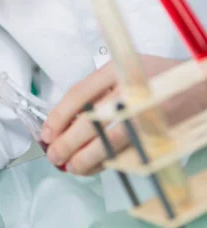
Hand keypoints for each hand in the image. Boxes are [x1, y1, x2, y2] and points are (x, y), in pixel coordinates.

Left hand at [41, 55, 182, 175]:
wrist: (198, 87)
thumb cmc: (155, 77)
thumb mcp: (121, 70)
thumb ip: (92, 91)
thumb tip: (61, 121)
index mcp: (120, 71)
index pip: (80, 94)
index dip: (58, 116)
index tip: (47, 132)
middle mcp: (134, 93)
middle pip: (92, 122)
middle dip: (67, 143)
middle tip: (54, 154)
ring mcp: (149, 117)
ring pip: (110, 144)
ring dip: (85, 159)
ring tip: (69, 165)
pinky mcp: (160, 137)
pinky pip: (127, 156)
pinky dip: (106, 165)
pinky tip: (92, 167)